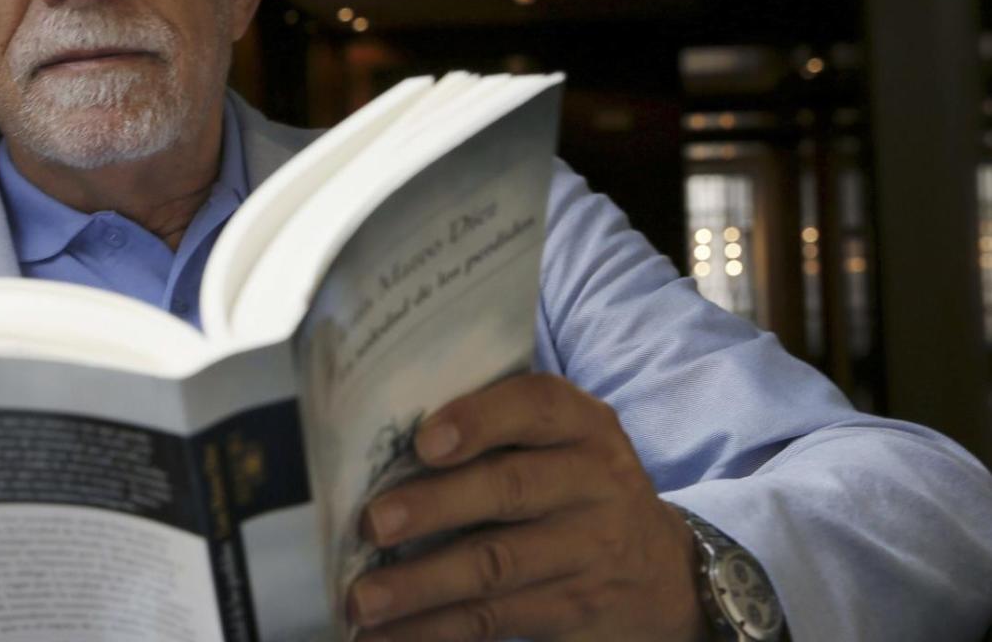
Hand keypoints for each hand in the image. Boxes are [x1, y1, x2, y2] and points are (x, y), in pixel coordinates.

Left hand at [347, 373, 702, 640]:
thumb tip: (373, 434)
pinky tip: (386, 635)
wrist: (661, 572)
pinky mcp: (572, 609)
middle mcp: (594, 481)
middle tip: (371, 522)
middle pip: (509, 489)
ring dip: (420, 585)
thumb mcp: (558, 442)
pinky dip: (433, 630)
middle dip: (434, 506)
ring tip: (362, 598)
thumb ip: (493, 426)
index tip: (424, 441)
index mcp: (582, 424)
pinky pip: (495, 620)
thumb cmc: (571, 484)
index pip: (536, 405)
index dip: (478, 419)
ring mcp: (589, 550)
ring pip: (496, 565)